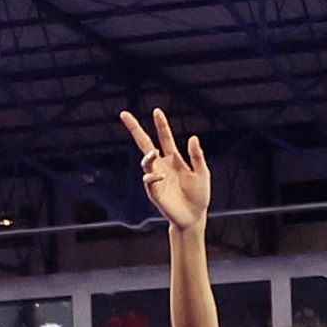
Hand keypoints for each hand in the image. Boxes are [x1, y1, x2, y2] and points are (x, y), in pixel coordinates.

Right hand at [118, 108, 211, 231]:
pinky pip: (149, 181)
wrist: (194, 216)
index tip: (156, 110)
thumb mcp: (202, 172)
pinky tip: (160, 176)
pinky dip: (153, 177)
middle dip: (135, 129)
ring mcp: (156, 178)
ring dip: (148, 157)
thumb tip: (192, 138)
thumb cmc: (199, 194)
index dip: (161, 124)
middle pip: (145, 144)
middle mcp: (162, 165)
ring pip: (146, 162)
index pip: (164, 137)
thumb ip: (196, 156)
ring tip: (153, 153)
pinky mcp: (154, 192)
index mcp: (174, 159)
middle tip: (124, 115)